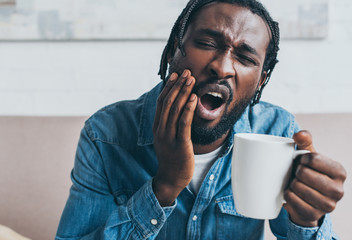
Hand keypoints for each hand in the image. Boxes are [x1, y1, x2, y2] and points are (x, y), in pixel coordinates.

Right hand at [152, 70, 197, 205]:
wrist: (171, 178)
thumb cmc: (172, 157)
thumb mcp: (166, 138)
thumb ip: (169, 123)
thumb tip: (177, 108)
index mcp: (157, 126)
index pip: (162, 102)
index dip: (169, 87)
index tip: (176, 74)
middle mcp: (161, 129)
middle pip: (168, 102)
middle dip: (178, 86)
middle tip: (187, 72)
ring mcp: (169, 137)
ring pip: (175, 110)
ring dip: (183, 93)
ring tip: (191, 80)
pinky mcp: (180, 144)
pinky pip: (183, 123)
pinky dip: (188, 109)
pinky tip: (194, 98)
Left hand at [284, 130, 346, 226]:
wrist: (306, 199)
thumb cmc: (308, 172)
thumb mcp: (308, 156)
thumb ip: (305, 140)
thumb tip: (299, 134)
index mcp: (339, 172)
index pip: (313, 159)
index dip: (301, 159)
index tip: (303, 163)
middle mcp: (338, 190)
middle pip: (303, 173)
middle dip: (296, 172)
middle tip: (298, 176)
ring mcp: (327, 205)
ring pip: (297, 187)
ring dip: (291, 184)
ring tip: (296, 184)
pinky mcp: (313, 215)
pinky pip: (291, 199)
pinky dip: (287, 195)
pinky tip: (292, 194)